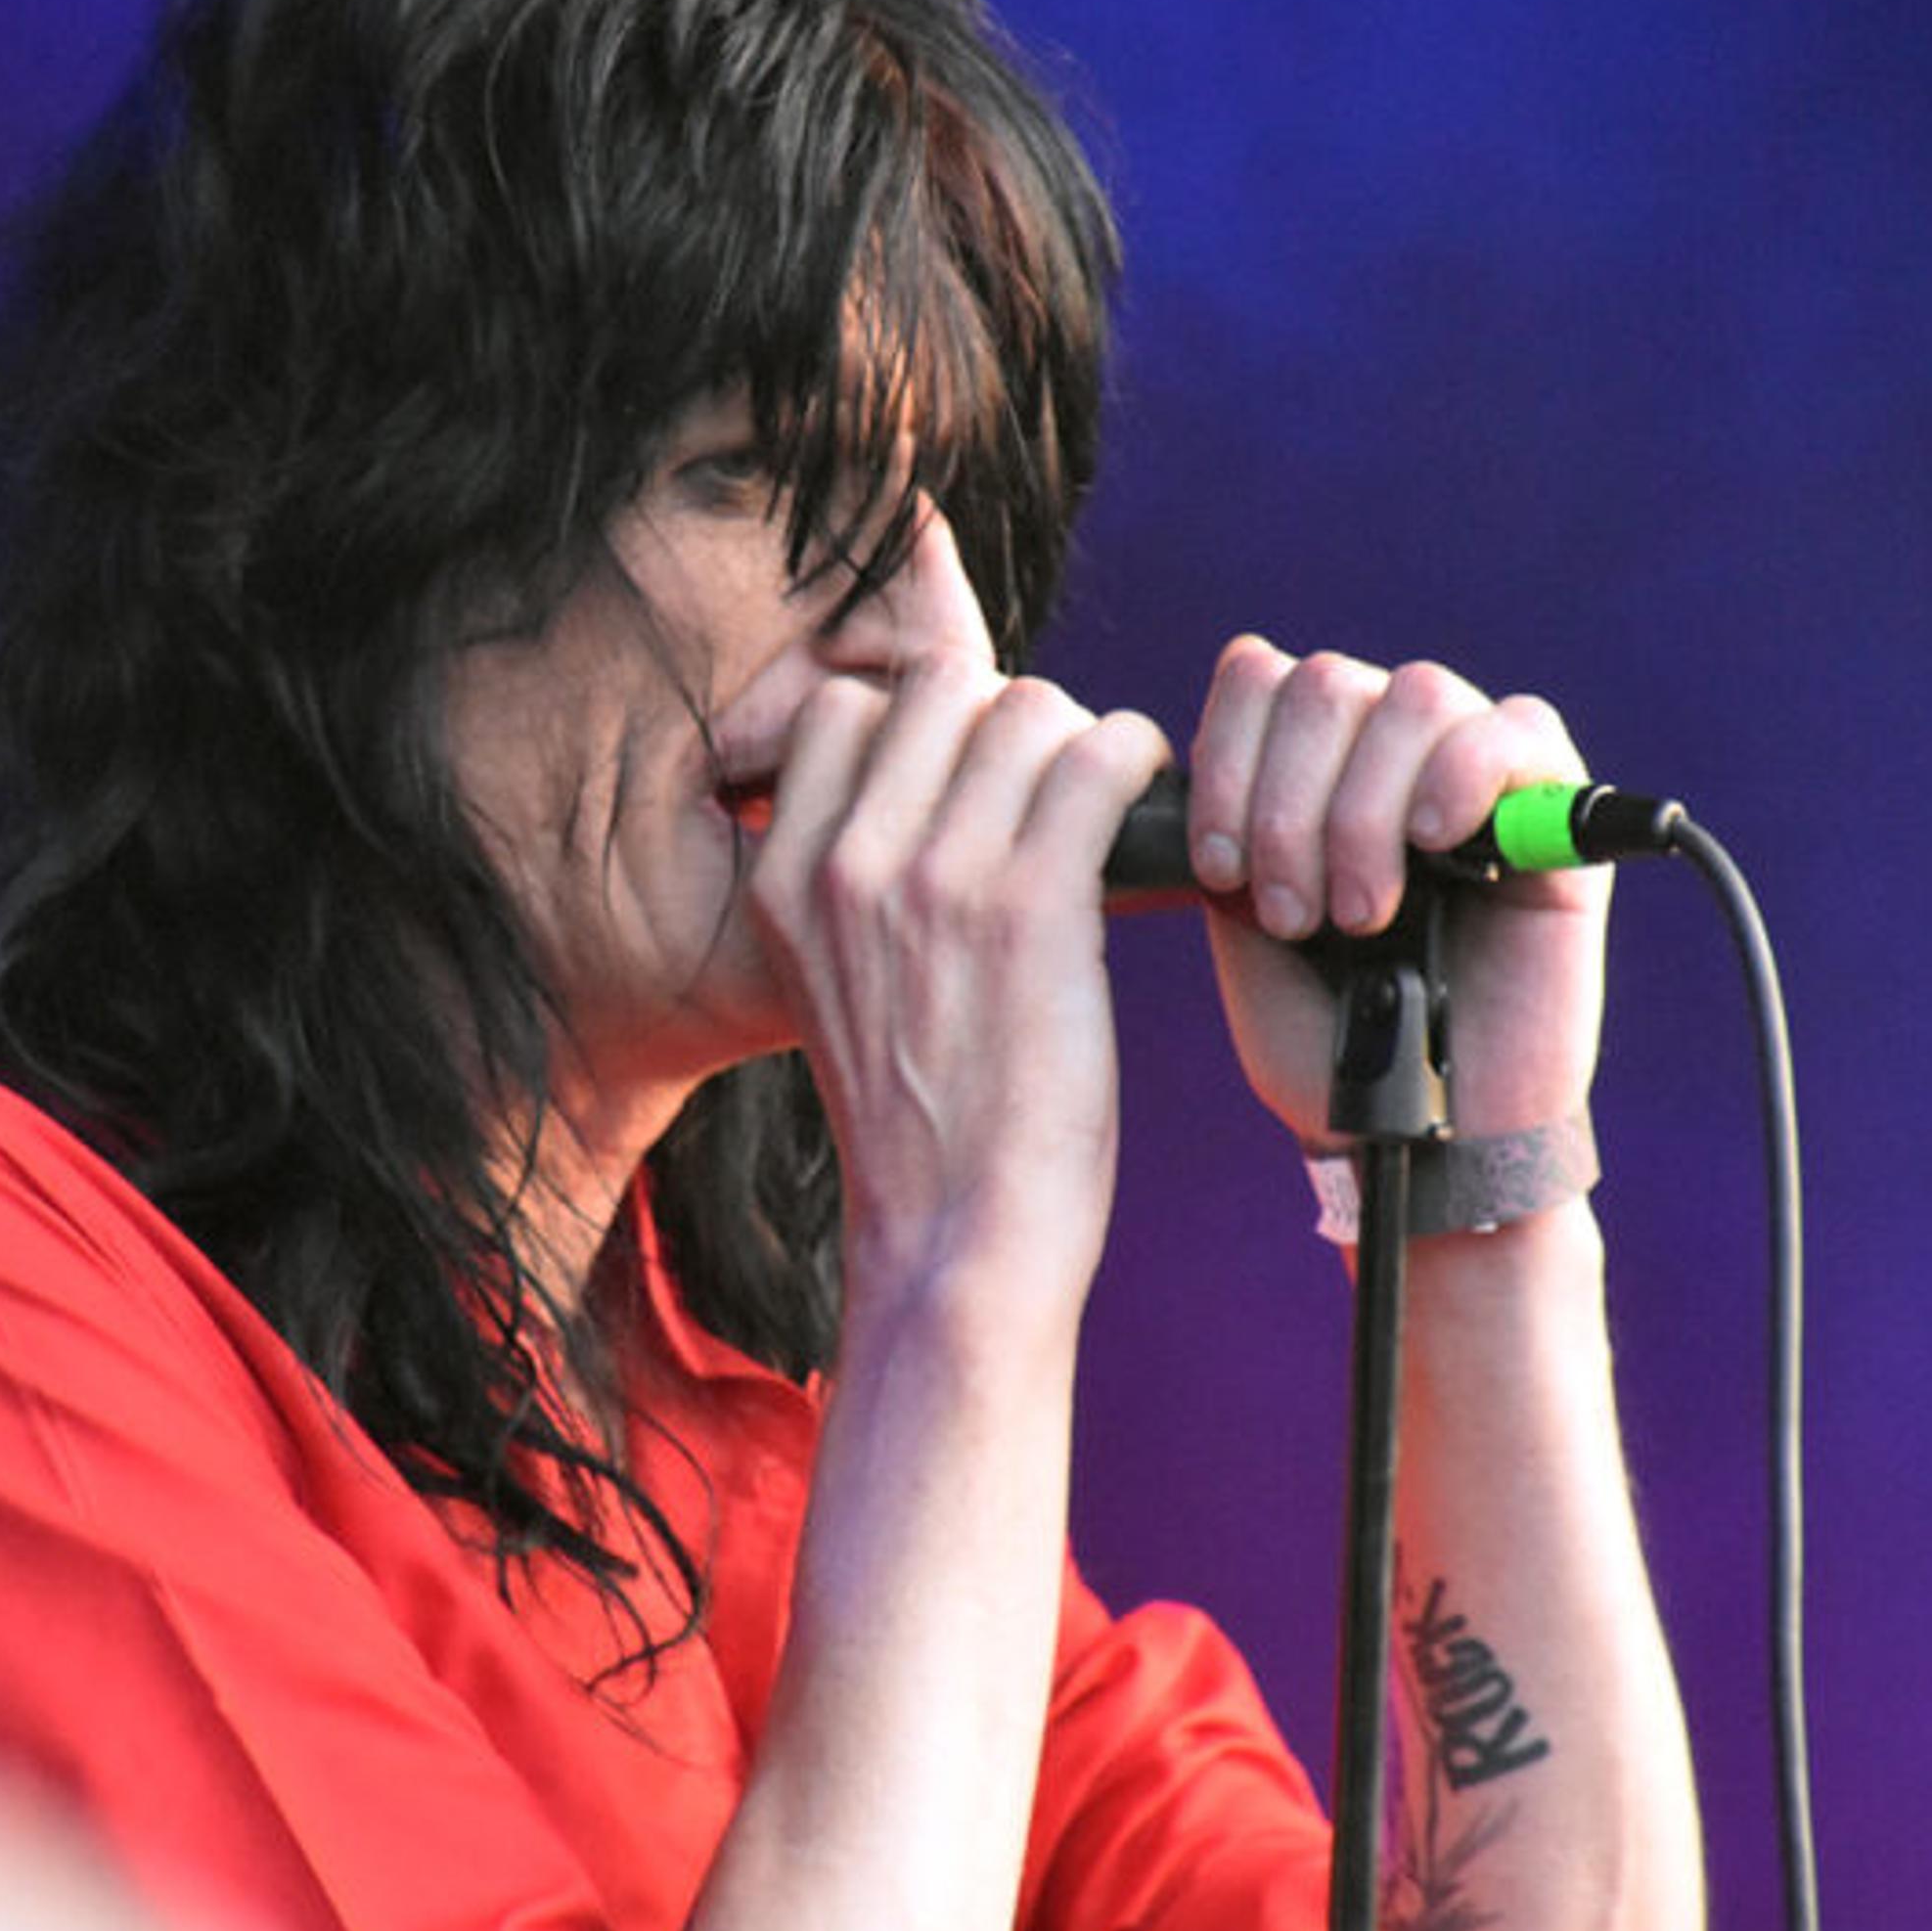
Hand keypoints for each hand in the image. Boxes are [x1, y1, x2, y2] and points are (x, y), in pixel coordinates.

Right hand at [743, 651, 1170, 1314]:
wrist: (956, 1242)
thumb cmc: (923, 1125)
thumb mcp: (839, 987)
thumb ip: (861, 882)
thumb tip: (939, 782)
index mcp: (785, 882)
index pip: (846, 710)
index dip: (925, 720)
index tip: (976, 773)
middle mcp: (845, 865)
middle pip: (941, 689)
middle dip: (1008, 718)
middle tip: (1051, 788)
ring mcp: (934, 879)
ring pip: (1027, 710)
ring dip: (1081, 741)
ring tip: (1106, 802)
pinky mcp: (1030, 907)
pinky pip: (1098, 761)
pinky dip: (1138, 764)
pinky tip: (1147, 808)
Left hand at [1184, 636, 1609, 1149]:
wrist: (1416, 1134)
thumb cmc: (1328, 1042)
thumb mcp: (1244, 928)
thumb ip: (1232, 831)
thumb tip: (1204, 750)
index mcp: (1307, 766)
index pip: (1257, 677)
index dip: (1226, 758)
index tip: (1216, 869)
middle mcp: (1388, 752)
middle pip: (1328, 683)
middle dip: (1290, 804)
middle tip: (1295, 915)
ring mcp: (1475, 774)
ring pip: (1416, 696)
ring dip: (1367, 809)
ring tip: (1363, 912)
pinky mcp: (1558, 814)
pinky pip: (1520, 729)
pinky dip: (1465, 773)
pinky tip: (1436, 844)